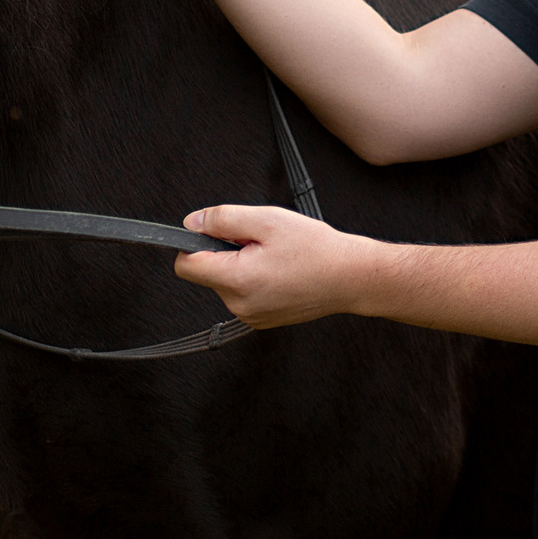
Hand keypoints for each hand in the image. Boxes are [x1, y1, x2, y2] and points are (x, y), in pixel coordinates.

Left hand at [174, 204, 381, 328]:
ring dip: (240, 265)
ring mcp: (250, 316)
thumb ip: (223, 219)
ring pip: (225, 282)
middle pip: (207, 272)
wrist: (351, 278)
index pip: (186, 266)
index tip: (216, 232)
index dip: (194, 244)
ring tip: (274, 256)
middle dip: (224, 251)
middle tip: (259, 241)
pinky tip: (280, 270)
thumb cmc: (316, 249)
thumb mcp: (267, 220)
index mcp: (237, 280)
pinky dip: (253, 279)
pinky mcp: (261, 319)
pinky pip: (242, 294)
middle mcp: (239, 304)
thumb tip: (192, 222)